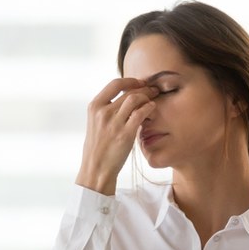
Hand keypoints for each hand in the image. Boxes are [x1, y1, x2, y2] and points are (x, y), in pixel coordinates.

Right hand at [76, 78, 158, 194]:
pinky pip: (141, 114)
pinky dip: (149, 108)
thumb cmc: (97, 147)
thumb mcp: (95, 123)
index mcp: (94, 107)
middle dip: (144, 88)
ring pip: (135, 99)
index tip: (139, 83)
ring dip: (147, 96)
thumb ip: (106, 109)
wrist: (96, 168)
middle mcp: (103, 112)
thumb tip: (122, 97)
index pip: (114, 84)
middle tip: (153, 90)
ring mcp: (114, 123)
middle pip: (128, 91)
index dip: (130, 81)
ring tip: (154, 99)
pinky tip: (152, 109)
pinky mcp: (125, 134)